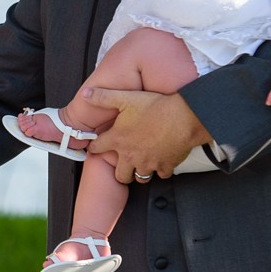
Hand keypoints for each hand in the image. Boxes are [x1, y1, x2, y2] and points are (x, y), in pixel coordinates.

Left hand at [84, 88, 209, 179]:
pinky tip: (161, 160)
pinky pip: (161, 175)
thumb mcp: (125, 98)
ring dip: (140, 172)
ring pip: (140, 178)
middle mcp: (130, 156)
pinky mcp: (165, 166)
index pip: (96, 149)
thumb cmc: (156, 107)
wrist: (184, 117)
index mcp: (118, 140)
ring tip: (142, 162)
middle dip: (121, 171)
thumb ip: (103, 98)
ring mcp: (148, 163)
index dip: (94, 148)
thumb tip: (85, 94)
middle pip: (120, 175)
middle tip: (124, 162)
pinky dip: (160, 170)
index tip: (97, 147)